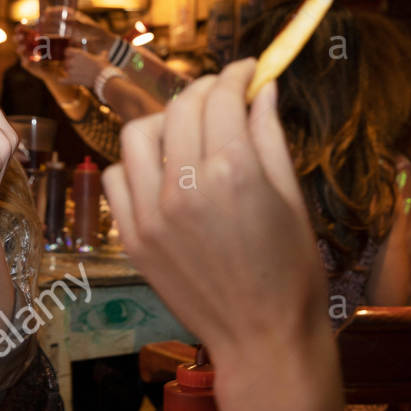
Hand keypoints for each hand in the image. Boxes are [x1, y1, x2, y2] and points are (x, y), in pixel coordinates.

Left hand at [53, 49, 107, 88]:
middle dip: (70, 65)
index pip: (67, 51)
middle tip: (77, 68)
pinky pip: (62, 80)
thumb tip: (105, 52)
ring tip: (77, 75)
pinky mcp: (71, 80)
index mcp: (79, 54)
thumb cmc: (103, 67)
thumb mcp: (102, 58)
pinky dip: (62, 81)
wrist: (103, 78)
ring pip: (66, 70)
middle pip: (66, 61)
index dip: (69, 54)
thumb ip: (102, 55)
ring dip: (69, 72)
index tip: (71, 57)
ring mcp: (71, 70)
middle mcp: (73, 61)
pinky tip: (61, 80)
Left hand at [102, 58, 331, 372]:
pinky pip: (118, 177)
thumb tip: (262, 89)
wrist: (263, 339)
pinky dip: (137, 165)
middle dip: (205, 92)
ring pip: (141, 134)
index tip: (246, 71)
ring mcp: (152, 214)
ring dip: (166, 122)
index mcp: (234, 171)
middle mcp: (186, 186)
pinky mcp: (134, 238)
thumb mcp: (291, 198)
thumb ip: (269, 136)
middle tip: (223, 97)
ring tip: (189, 134)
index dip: (236, 75)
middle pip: (183, 107)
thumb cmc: (291, 273)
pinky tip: (164, 173)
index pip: (222, 97)